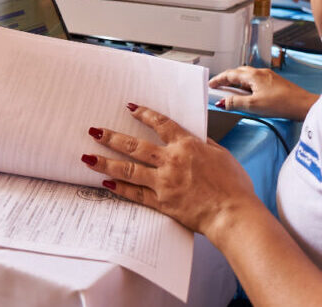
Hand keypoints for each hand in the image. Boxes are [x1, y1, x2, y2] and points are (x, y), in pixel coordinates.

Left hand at [81, 104, 260, 235]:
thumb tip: (196, 137)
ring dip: (105, 162)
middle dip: (112, 137)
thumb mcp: (223, 156)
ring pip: (128, 169)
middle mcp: (171, 161)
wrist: (233, 214)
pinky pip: (135, 193)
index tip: (130, 107)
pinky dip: (119, 188)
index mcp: (188, 146)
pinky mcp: (162, 203)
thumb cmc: (234, 187)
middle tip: (94, 130)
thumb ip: (205, 144)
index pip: (161, 124)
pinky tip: (106, 183)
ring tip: (87, 157)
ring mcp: (164, 182)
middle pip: (135, 145)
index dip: (144, 114)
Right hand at [209, 66, 317, 120]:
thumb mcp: (254, 105)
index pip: (230, 74)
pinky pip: (256, 81)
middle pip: (238, 73)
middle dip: (227, 80)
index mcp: (253, 76)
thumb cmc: (282, 103)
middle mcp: (260, 73)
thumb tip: (223, 102)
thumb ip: (235, 103)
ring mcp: (268, 77)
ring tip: (232, 94)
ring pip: (248, 77)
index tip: (211, 84)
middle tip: (219, 88)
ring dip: (237, 84)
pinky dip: (247, 87)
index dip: (218, 79)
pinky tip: (249, 96)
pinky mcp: (275, 83)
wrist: (303, 105)